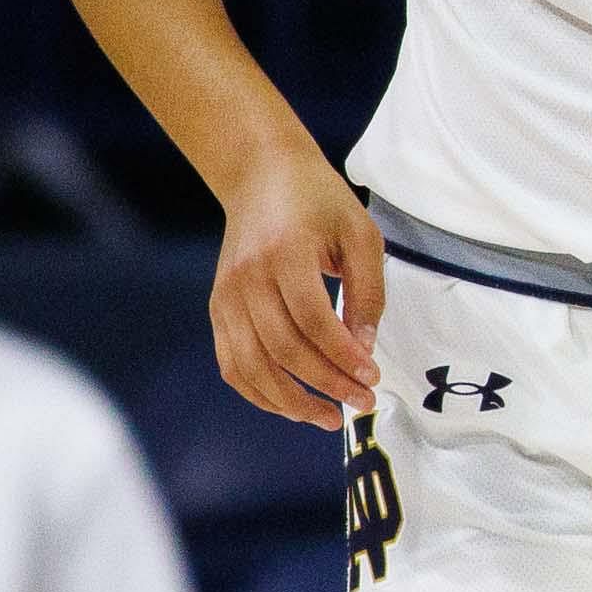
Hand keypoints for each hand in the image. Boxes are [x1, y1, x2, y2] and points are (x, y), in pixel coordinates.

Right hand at [215, 140, 382, 427]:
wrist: (261, 174)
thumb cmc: (318, 200)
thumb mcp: (360, 233)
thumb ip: (367, 292)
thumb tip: (364, 351)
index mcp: (284, 252)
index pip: (313, 320)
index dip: (343, 357)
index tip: (373, 377)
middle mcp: (247, 277)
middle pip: (284, 349)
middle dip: (327, 385)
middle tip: (362, 402)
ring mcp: (226, 295)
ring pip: (253, 366)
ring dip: (291, 402)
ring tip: (328, 417)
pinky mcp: (218, 308)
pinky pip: (232, 364)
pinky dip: (259, 393)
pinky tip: (291, 407)